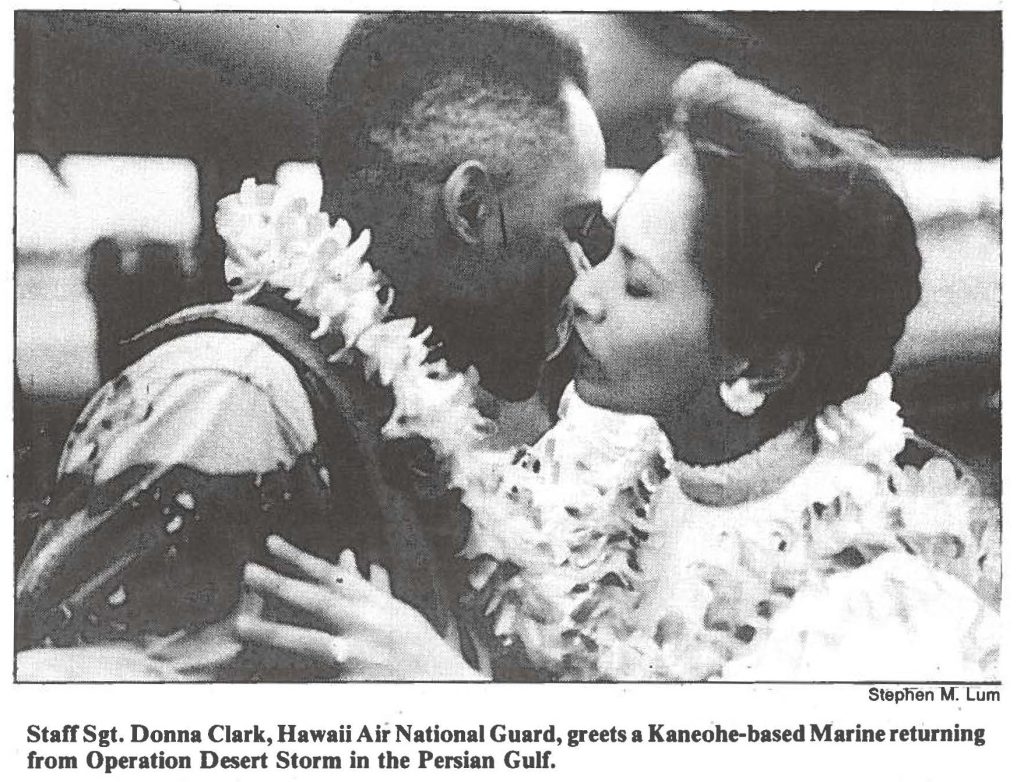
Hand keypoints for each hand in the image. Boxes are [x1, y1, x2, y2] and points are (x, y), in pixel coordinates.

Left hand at [235, 536, 483, 680]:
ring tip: (242, 625)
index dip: (300, 558)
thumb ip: (370, 589)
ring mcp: (360, 658)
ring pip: (309, 641)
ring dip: (273, 632)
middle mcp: (367, 626)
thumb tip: (352, 558)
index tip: (271, 543)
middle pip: (317, 601)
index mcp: (375, 605)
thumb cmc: (422, 651)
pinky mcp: (355, 688)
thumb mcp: (399, 614)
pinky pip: (314, 683)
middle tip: (248, 571)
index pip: (333, 576)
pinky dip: (288, 681)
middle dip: (280, 584)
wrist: (447, 689)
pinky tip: (261, 679)